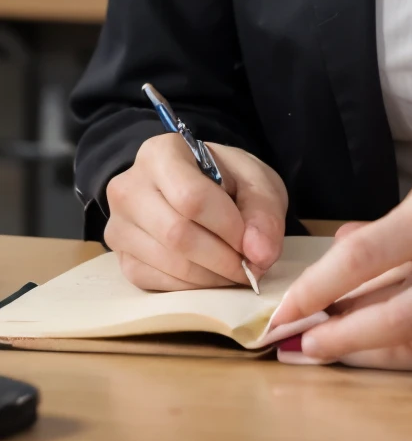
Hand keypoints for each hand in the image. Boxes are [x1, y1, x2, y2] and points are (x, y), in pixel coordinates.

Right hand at [104, 132, 287, 290]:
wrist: (193, 186)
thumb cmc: (223, 177)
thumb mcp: (253, 177)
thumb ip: (263, 209)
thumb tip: (260, 254)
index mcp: (160, 153)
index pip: (192, 198)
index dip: (228, 227)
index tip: (254, 242)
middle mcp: (129, 188)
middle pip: (177, 234)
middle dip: (223, 258)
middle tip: (251, 266)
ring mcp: (119, 226)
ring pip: (169, 263)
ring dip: (212, 277)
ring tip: (236, 271)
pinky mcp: (121, 259)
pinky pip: (158, 283)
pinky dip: (194, 287)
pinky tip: (212, 276)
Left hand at [268, 129, 411, 363]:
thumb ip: (383, 230)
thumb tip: (335, 256)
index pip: (364, 260)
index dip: (316, 290)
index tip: (284, 310)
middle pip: (390, 320)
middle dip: (337, 340)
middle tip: (301, 346)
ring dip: (367, 345)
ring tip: (333, 339)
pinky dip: (409, 341)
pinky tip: (386, 333)